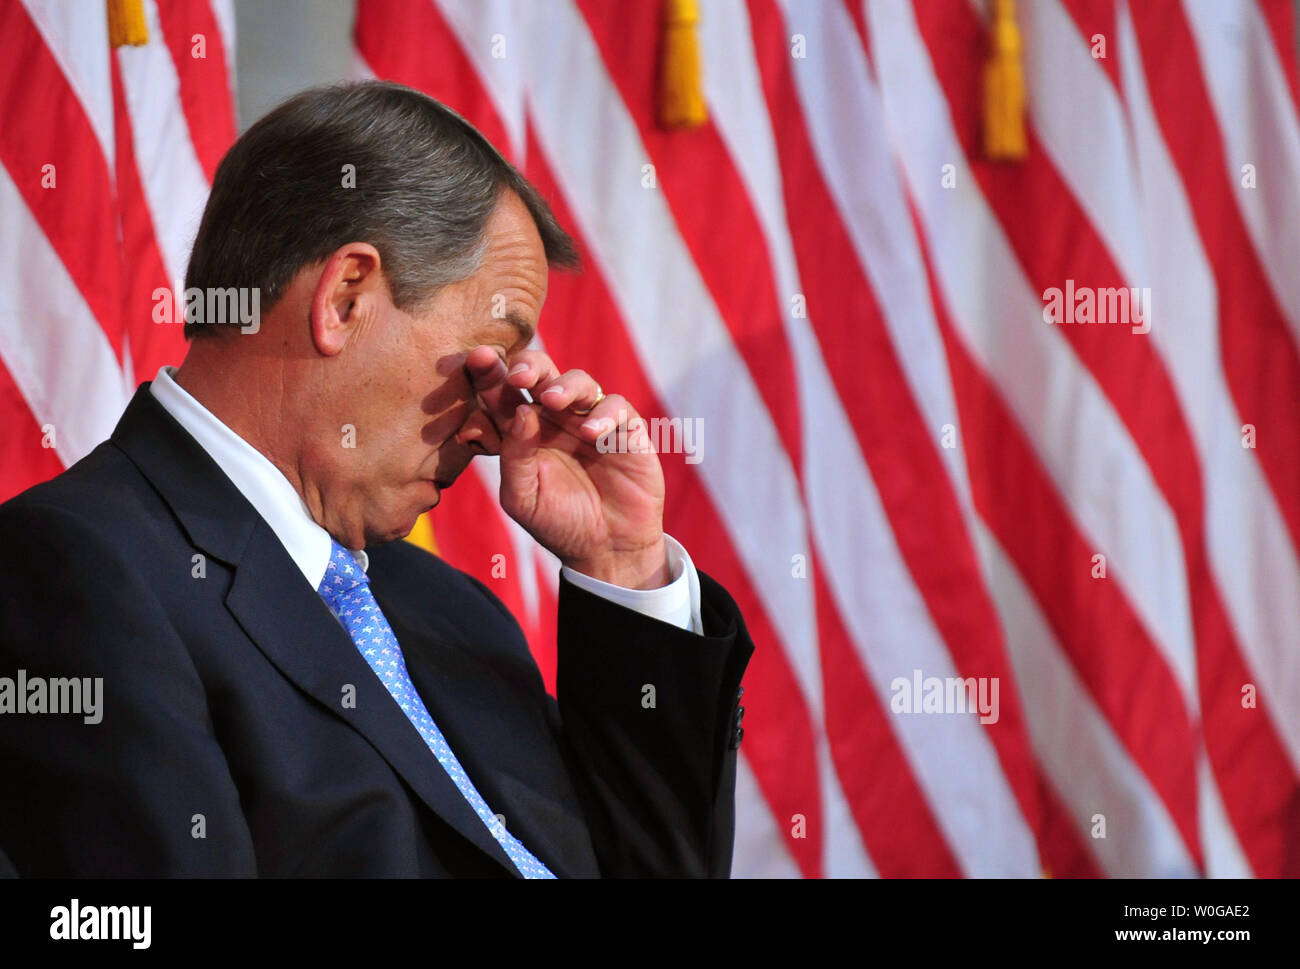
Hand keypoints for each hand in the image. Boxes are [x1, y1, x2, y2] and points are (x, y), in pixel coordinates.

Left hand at [463, 346, 669, 589]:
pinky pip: (617, 407)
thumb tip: (522, 411)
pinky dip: (604, 414)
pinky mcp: (626, 431)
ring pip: (579, 382)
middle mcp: (556, 419)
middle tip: (517, 375)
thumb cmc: (559, 523)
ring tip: (552, 400)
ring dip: (564, 385)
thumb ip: (514, 456)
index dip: (490, 374)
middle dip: (528, 365)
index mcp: (524, 430)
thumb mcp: (523, 497)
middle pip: (541, 374)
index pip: (504, 394)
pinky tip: (591, 433)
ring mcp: (591, 421)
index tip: (478, 359)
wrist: (606, 549)